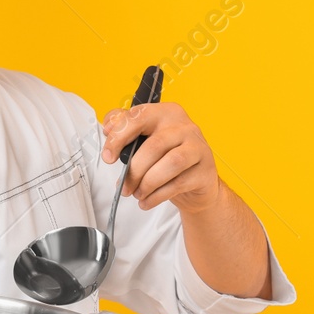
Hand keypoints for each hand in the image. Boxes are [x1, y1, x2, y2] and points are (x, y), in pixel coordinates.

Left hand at [100, 102, 221, 212]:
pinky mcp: (205, 170)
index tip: (108, 157)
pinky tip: (148, 200)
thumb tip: (109, 128)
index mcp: (166, 113)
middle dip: (134, 170)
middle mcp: (185, 127)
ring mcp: (198, 148)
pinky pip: (178, 184)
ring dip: (148, 183)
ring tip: (138, 193)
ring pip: (170, 164)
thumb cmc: (167, 158)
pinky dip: (157, 196)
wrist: (197, 181)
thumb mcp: (145, 140)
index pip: (138, 117)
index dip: (119, 137)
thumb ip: (125, 127)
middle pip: (154, 145)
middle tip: (124, 186)